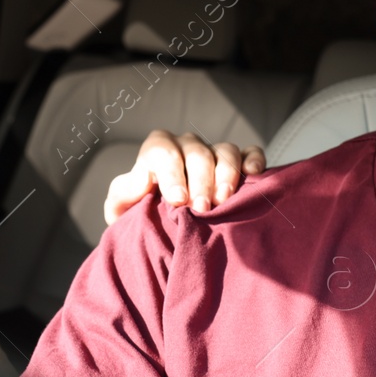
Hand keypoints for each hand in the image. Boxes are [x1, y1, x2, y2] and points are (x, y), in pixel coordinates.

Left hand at [104, 129, 265, 224]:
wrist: (162, 230)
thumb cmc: (141, 215)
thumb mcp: (121, 207)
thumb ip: (124, 192)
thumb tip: (144, 179)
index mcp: (157, 152)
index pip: (162, 150)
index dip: (171, 173)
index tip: (177, 200)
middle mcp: (186, 147)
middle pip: (197, 153)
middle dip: (200, 181)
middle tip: (201, 208)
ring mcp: (213, 153)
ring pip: (225, 151)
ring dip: (226, 174)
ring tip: (224, 201)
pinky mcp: (237, 163)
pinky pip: (249, 152)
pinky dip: (254, 160)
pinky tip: (254, 174)